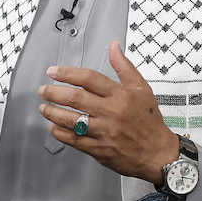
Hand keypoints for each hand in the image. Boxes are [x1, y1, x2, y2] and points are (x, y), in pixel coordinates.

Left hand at [38, 41, 179, 184]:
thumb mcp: (142, 88)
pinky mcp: (99, 149)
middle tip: (43, 90)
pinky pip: (75, 140)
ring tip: (44, 107)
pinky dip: (60, 133)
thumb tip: (114, 46)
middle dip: (54, 92)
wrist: (158, 153)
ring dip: (53, 112)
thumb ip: (124, 67)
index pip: (88, 79)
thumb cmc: (150, 121)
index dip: (68, 73)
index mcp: (120, 95)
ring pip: (71, 120)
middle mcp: (110, 112)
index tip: (54, 72)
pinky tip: (54, 127)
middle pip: (75, 98)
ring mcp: (104, 132)